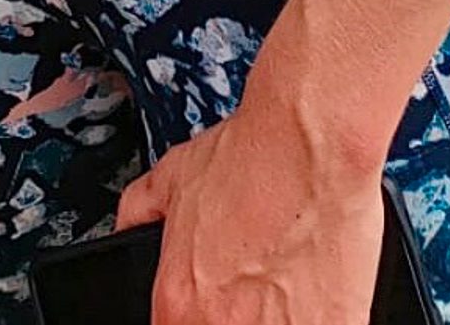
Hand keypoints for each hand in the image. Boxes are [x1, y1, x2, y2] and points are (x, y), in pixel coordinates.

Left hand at [118, 96, 386, 324]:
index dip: (197, 313)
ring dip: (278, 316)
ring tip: (286, 283)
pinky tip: (318, 286)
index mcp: (177, 301)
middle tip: (253, 288)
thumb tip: (128, 230)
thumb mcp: (170, 176)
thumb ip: (139, 214)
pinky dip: (321, 314)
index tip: (214, 301)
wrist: (310, 142)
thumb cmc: (249, 156)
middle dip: (239, 315)